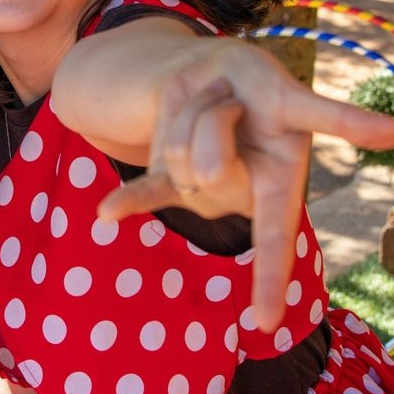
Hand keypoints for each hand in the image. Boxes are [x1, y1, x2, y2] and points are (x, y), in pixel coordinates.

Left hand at [97, 41, 393, 332]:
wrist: (215, 69)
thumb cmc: (254, 81)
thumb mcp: (265, 84)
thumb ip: (234, 124)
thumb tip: (193, 173)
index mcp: (286, 177)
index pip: (278, 232)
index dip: (270, 277)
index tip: (265, 324)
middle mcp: (246, 193)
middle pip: (210, 168)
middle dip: (213, 118)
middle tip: (230, 96)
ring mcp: (203, 189)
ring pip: (178, 153)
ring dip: (192, 111)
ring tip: (213, 98)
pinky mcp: (171, 177)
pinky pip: (150, 193)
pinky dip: (128, 201)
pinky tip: (108, 213)